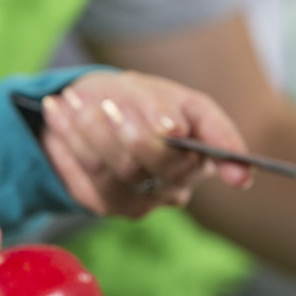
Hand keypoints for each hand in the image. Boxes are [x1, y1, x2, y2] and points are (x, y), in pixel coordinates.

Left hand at [36, 71, 251, 217]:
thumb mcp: (155, 91)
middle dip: (132, 132)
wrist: (92, 110)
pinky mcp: (105, 205)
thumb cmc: (136, 101)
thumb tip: (170, 128)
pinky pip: (86, 177)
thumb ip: (163, 106)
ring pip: (118, 172)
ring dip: (90, 131)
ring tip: (71, 99)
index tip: (238, 175)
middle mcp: (178, 183)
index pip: (219, 155)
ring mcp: (143, 200)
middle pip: (161, 165)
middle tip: (107, 103)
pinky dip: (68, 141)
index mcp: (202, 150)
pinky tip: (56, 113)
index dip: (231, 162)